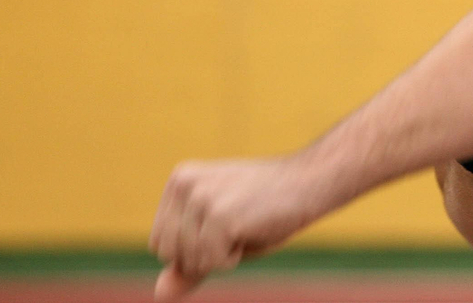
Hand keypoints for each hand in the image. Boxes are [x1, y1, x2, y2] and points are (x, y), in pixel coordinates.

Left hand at [148, 156, 321, 298]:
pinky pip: (212, 264)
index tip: (226, 222)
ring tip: (247, 224)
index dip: (193, 249)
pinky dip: (234, 259)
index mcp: (179, 181)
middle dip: (203, 255)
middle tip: (238, 225)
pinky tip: (254, 229)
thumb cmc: (269, 209)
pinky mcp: (219, 216)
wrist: (312, 181)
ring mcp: (201, 198)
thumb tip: (161, 293)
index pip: (160, 243)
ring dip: (220, 257)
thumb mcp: (221, 236)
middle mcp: (183, 184)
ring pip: (189, 262)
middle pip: (168, 254)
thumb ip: (189, 264)